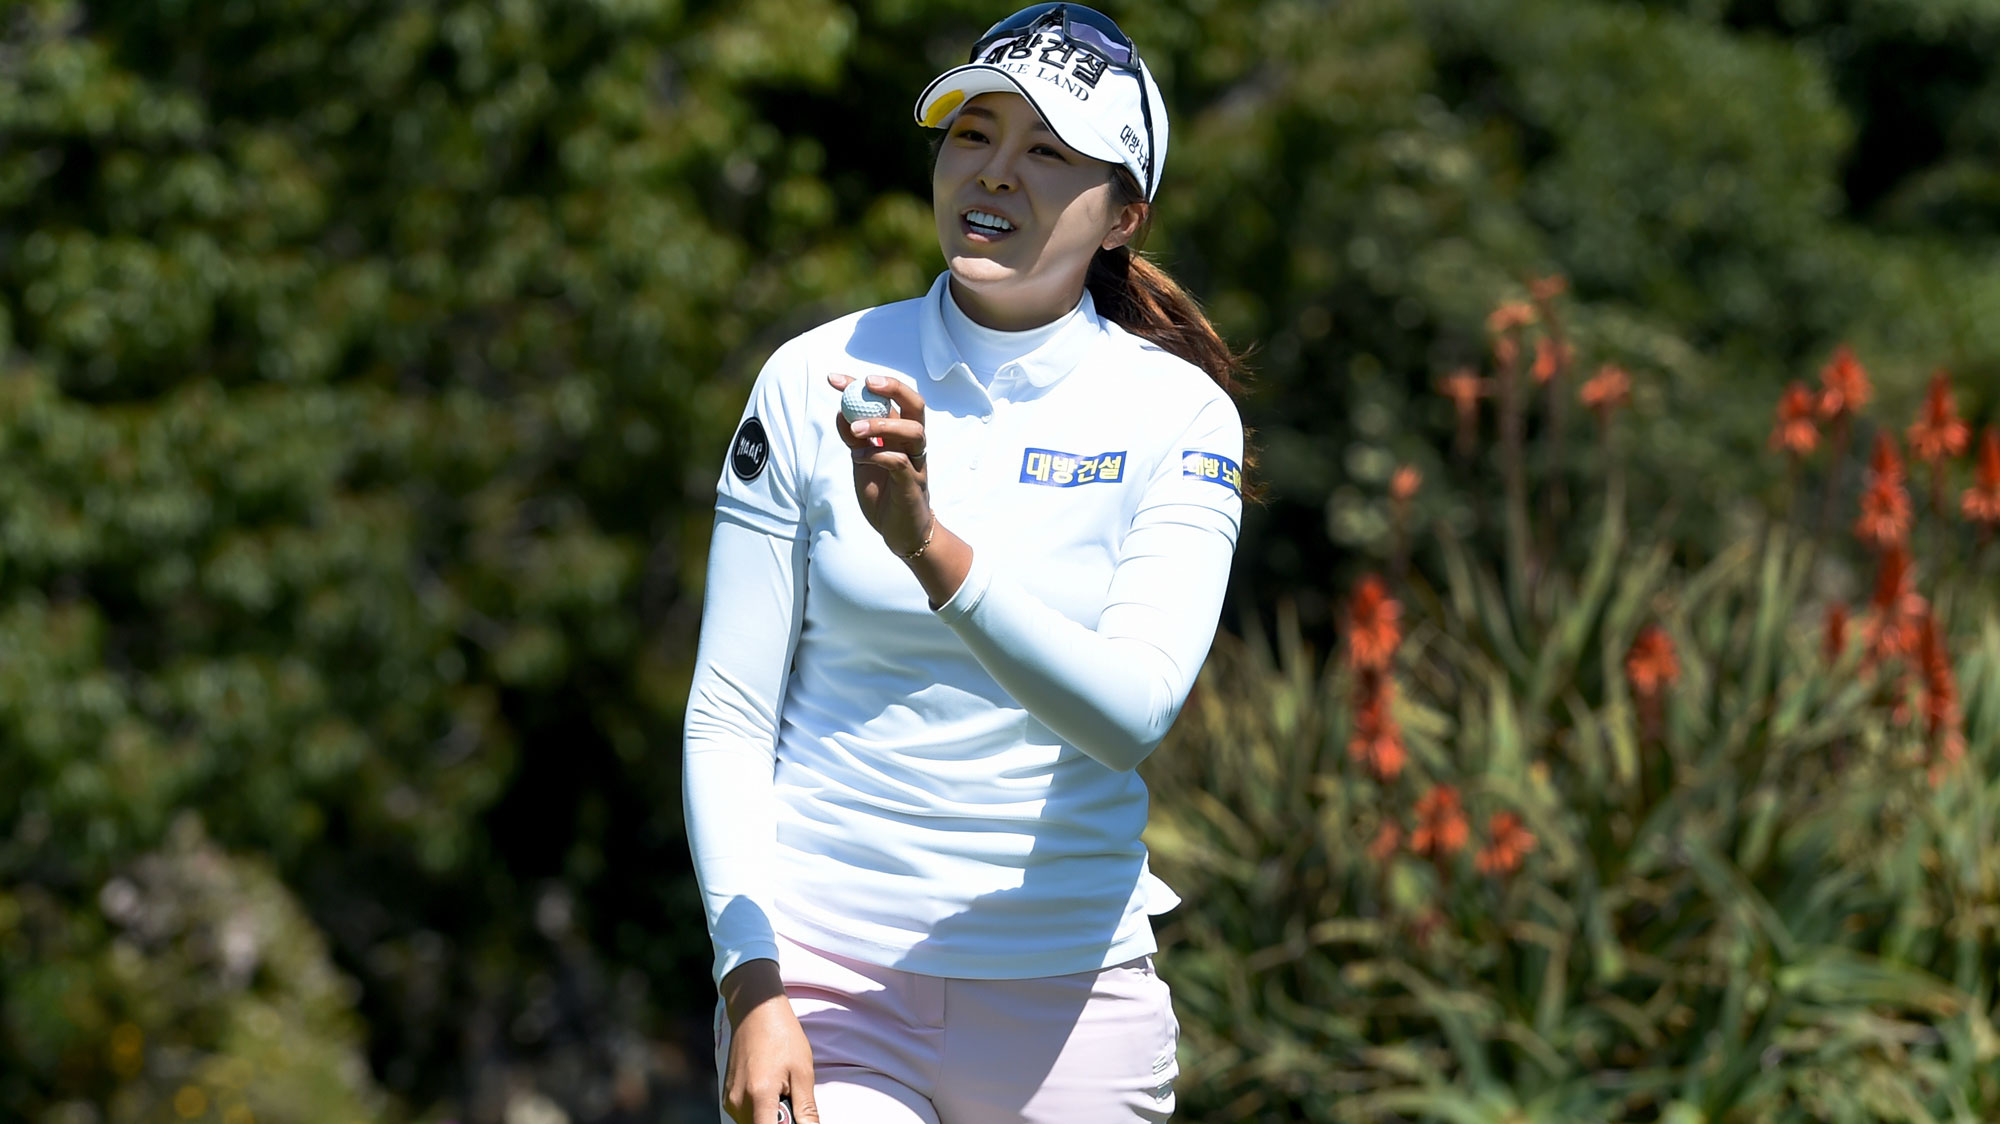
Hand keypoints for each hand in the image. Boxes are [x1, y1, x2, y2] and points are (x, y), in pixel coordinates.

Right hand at [720, 960, 819, 1122]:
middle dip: (779, 1121)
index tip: (795, 1118)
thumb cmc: (782, 1036)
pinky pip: (746, 1114)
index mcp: (759, 1096)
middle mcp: (738, 1101)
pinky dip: (761, 1110)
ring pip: (753, 1123)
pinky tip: (771, 1089)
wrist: (756, 1011)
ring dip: (770, 1117)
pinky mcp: (728, 1095)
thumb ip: (806, 1109)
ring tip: (782, 1091)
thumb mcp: (802, 1072)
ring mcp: (730, 1099)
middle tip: (792, 1100)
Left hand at [829, 373, 931, 555]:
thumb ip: (855, 438)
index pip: (889, 399)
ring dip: (883, 424)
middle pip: (915, 404)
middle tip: (866, 382)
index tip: (833, 378)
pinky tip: (858, 458)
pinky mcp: (913, 485)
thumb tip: (840, 411)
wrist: (900, 531)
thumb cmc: (883, 492)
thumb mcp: (863, 460)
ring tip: (855, 430)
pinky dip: (878, 455)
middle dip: (893, 388)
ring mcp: (916, 463)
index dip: (861, 384)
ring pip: (913, 431)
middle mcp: (913, 444)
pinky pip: (901, 463)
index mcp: (901, 434)